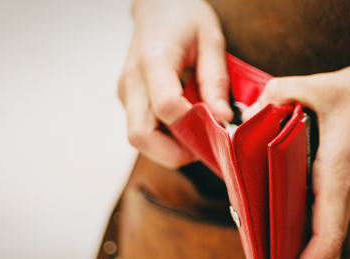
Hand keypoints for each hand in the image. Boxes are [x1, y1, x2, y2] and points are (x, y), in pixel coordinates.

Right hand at [117, 0, 232, 168]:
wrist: (157, 5)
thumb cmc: (184, 17)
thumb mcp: (211, 39)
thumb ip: (215, 80)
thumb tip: (224, 119)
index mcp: (153, 61)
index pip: (166, 106)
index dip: (192, 126)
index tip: (219, 128)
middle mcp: (131, 81)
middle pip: (140, 135)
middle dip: (174, 152)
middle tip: (206, 147)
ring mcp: (125, 92)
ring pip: (138, 138)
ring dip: (168, 148)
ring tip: (198, 137)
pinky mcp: (127, 99)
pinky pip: (141, 129)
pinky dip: (163, 138)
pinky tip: (186, 126)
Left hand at [244, 63, 349, 258]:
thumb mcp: (321, 84)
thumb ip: (279, 93)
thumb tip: (252, 110)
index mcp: (339, 169)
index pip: (328, 233)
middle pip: (325, 241)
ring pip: (328, 231)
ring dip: (302, 248)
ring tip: (268, 252)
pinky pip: (331, 215)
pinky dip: (309, 228)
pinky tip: (284, 222)